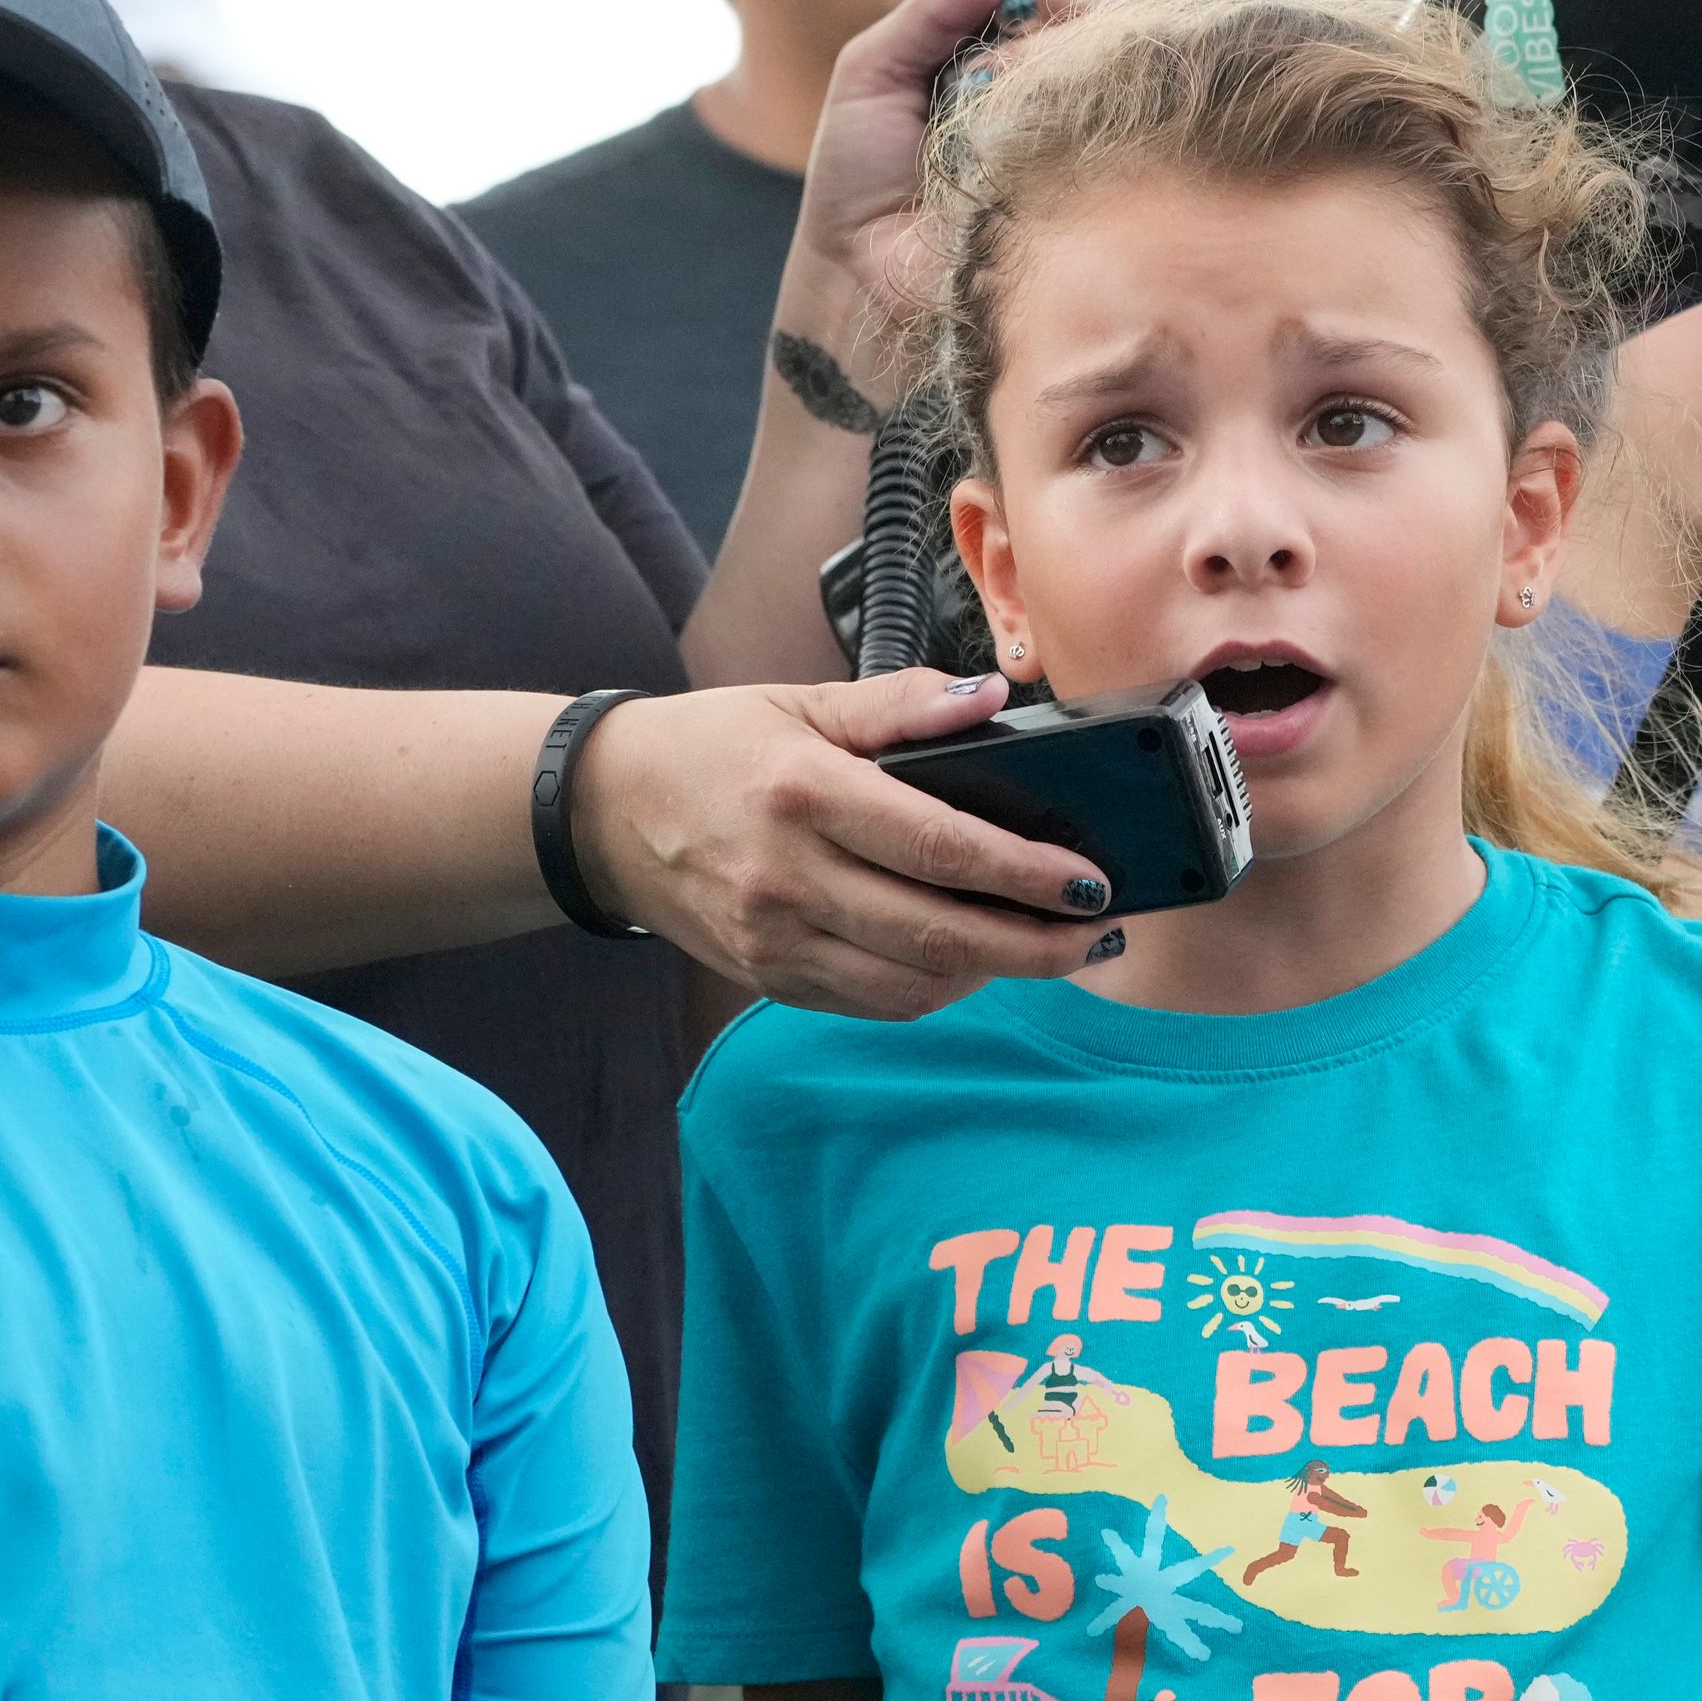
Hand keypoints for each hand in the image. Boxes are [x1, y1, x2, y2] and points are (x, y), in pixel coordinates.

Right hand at [573, 671, 1117, 1016]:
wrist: (604, 813)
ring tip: (1054, 949)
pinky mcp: (768, 977)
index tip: (1089, 880)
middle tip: (1097, 934)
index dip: (1024, 873)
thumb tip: (989, 697)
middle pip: (938, 932)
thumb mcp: (800, 703)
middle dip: (1035, 943)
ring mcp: (775, 939)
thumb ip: (898, 704)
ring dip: (995, 974)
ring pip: (912, 982)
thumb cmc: (710, 747)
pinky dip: (937, 991)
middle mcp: (787, 877)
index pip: (938, 846)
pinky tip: (977, 964)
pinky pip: (873, 1003)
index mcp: (803, 793)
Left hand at [780, 0, 1117, 374]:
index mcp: (1009, 52)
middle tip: (1001, 65)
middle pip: (1112, 25)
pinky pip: (1109, 150)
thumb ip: (931, 9)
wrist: (854, 272)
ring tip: (994, 112)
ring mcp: (1078, 147)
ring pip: (1119, 79)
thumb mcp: (872, 70)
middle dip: (1061, 26)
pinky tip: (1017, 155)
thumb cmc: (858, 174)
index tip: (1016, 5)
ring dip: (1056, 80)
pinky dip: (1063, 137)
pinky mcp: (1088, 202)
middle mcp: (1054, 93)